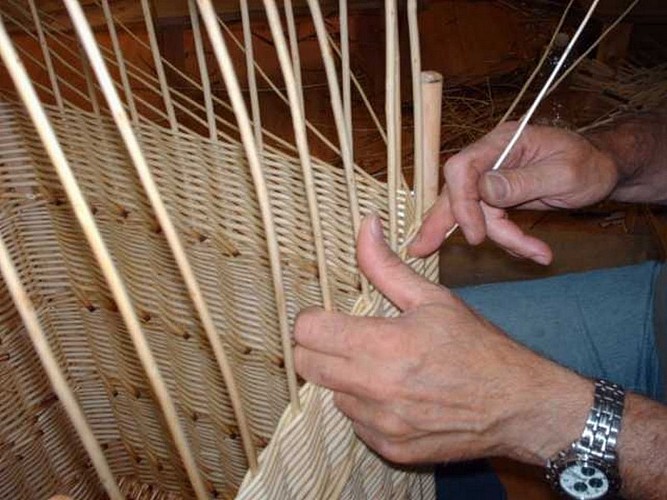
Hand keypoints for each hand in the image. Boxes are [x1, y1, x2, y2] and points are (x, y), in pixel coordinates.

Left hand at [294, 214, 590, 464]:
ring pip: (332, 394)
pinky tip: (397, 395)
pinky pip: (356, 422)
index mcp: (383, 345)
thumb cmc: (478, 347)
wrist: (517, 405)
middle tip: (347, 338)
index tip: (326, 317)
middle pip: (306, 366)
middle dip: (318, 348)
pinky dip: (366, 407)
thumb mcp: (433, 299)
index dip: (312, 320)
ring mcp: (381, 424)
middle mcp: (376, 390)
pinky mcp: (390, 448)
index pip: (307, 333)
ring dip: (345, 379)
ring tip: (382, 368)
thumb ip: (386, 266)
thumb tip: (365, 225)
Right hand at [408, 123, 618, 263]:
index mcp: (502, 142)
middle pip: (455, 190)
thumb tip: (483, 191)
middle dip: (441, 222)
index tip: (476, 234)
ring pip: (475, 213)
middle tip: (419, 250)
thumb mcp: (563, 174)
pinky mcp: (498, 196)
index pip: (463, 168)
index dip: (461, 201)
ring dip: (500, 239)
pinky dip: (509, 239)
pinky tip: (531, 252)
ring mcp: (492, 177)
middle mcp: (490, 158)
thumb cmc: (590, 165)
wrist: (604, 169)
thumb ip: (522, 182)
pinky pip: (491, 221)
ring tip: (535, 255)